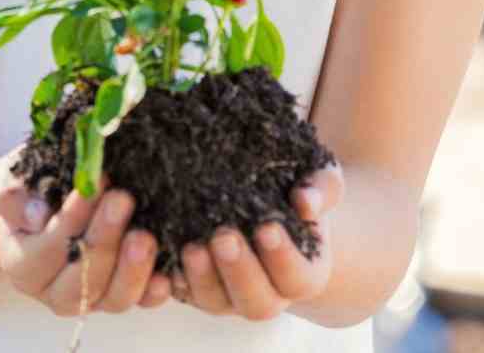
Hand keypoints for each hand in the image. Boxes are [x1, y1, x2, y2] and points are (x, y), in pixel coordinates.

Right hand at [0, 151, 170, 316]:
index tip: (92, 185)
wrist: (44, 202)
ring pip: (113, 299)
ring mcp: (91, 298)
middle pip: (81, 283)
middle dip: (104, 240)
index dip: (70, 221)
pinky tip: (166, 272)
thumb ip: (14, 196)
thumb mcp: (11, 182)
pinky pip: (141, 301)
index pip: (46, 251)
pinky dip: (154, 290)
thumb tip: (38, 214)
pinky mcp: (120, 294)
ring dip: (132, 269)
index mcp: (21, 266)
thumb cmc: (28, 189)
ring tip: (145, 235)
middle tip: (123, 199)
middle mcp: (54, 292)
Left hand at [174, 162, 343, 320]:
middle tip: (223, 238)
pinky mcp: (194, 287)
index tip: (267, 227)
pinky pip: (180, 294)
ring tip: (192, 248)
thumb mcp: (321, 182)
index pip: (298, 279)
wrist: (267, 202)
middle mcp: (268, 293)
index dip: (283, 258)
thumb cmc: (298, 191)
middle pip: (256, 302)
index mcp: (304, 275)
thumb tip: (306, 202)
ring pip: (215, 301)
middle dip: (239, 271)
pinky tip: (162, 262)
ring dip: (202, 278)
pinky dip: (171, 281)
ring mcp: (228, 295)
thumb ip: (321, 190)